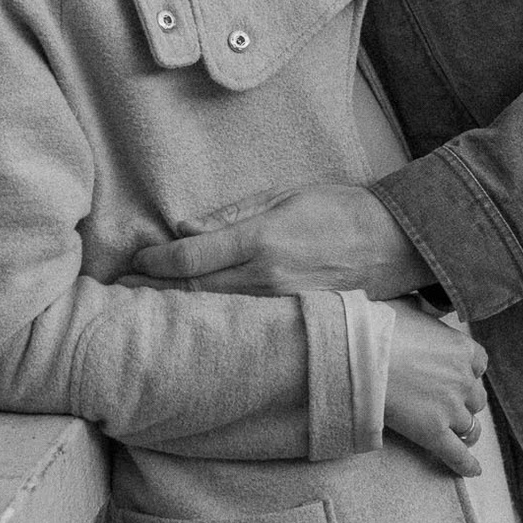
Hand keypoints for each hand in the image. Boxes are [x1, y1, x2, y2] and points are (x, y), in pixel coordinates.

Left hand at [129, 184, 432, 298]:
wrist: (400, 242)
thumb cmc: (342, 208)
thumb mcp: (285, 194)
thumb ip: (231, 213)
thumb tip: (184, 228)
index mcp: (262, 239)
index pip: (190, 257)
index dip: (154, 261)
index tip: (133, 261)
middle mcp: (268, 278)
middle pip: (194, 291)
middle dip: (154, 290)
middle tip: (121, 291)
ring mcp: (284, 306)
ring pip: (216, 314)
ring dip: (178, 311)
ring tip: (144, 310)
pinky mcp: (298, 323)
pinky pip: (246, 328)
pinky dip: (214, 324)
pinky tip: (194, 324)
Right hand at [383, 303, 487, 476]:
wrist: (359, 356)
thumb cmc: (377, 326)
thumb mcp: (407, 306)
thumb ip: (424, 310)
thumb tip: (424, 305)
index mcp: (461, 348)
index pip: (479, 362)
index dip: (467, 369)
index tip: (457, 371)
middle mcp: (462, 380)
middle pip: (475, 396)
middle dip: (464, 399)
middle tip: (447, 400)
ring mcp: (450, 409)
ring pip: (470, 426)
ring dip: (465, 429)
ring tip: (459, 434)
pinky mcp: (434, 434)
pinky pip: (457, 454)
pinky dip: (466, 465)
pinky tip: (472, 471)